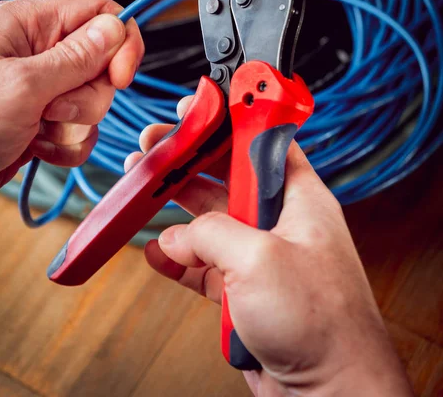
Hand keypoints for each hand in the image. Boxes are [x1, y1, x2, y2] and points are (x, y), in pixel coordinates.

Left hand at [0, 0, 143, 219]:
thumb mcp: (21, 86)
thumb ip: (75, 58)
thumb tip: (117, 27)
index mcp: (27, 25)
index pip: (97, 13)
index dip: (119, 41)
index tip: (121, 77)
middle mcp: (37, 53)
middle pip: (101, 64)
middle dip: (88, 96)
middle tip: (52, 111)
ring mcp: (40, 90)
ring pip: (93, 101)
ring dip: (75, 125)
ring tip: (38, 132)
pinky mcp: (42, 122)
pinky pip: (80, 130)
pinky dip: (67, 145)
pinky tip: (38, 150)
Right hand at [126, 97, 412, 396]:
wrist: (329, 391)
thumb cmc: (321, 323)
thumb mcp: (260, 260)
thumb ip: (211, 234)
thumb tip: (178, 235)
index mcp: (298, 197)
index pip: (262, 140)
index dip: (230, 117)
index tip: (200, 105)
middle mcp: (278, 220)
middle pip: (225, 174)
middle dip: (188, 158)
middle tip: (156, 143)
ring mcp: (258, 253)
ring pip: (208, 218)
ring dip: (175, 206)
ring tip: (143, 187)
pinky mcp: (241, 287)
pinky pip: (201, 262)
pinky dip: (177, 256)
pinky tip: (157, 252)